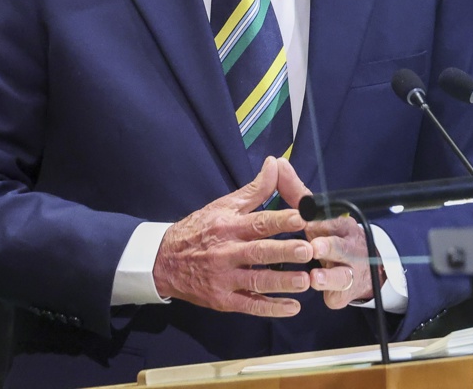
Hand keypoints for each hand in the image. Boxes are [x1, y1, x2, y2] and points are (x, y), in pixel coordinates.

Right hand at [153, 157, 311, 316]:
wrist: (163, 260)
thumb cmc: (199, 229)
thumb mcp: (223, 206)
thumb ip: (254, 189)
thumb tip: (275, 163)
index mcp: (228, 227)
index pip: (257, 223)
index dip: (280, 220)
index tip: (302, 218)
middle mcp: (226, 253)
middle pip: (258, 252)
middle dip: (284, 252)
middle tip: (309, 250)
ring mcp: (224, 279)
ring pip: (256, 281)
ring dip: (282, 282)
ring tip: (306, 281)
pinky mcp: (222, 301)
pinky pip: (250, 305)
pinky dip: (271, 308)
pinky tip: (293, 307)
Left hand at [275, 159, 378, 308]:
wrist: (362, 265)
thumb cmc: (329, 235)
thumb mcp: (315, 214)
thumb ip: (295, 192)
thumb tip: (277, 162)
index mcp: (338, 224)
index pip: (329, 219)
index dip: (318, 220)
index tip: (306, 217)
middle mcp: (347, 245)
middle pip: (339, 245)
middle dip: (328, 246)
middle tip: (313, 247)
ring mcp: (348, 269)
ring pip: (342, 273)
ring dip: (329, 276)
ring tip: (315, 278)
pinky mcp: (345, 291)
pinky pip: (340, 295)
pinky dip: (334, 296)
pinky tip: (328, 299)